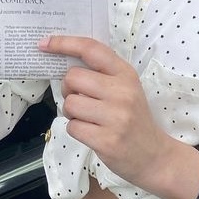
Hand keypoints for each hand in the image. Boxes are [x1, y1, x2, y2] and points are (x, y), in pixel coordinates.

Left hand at [38, 36, 193, 196]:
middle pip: (73, 77)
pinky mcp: (106, 140)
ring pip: (70, 103)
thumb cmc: (134, 118)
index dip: (64, 43)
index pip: (91, 49)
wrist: (154, 155)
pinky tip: (91, 132)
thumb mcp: (126, 88)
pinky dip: (76, 129)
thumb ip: (101, 75)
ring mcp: (115, 116)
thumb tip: (65, 65)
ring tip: (87, 118)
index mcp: (125, 73)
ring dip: (71, 112)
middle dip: (68, 89)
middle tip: (79, 98)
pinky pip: (72, 127)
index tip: (44, 43)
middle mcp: (122, 91)